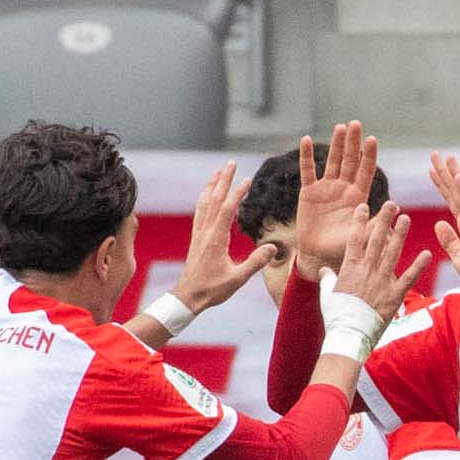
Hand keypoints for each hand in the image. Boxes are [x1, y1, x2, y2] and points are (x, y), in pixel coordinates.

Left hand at [167, 160, 281, 321]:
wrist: (188, 297)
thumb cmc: (212, 290)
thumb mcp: (237, 279)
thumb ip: (255, 262)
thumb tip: (272, 248)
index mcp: (216, 239)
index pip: (227, 209)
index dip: (237, 193)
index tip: (247, 179)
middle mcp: (205, 232)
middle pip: (215, 199)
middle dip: (223, 180)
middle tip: (230, 162)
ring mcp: (199, 234)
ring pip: (205, 203)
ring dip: (212, 186)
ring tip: (218, 171)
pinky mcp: (196, 238)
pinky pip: (200, 212)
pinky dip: (204, 199)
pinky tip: (206, 194)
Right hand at [290, 122, 378, 272]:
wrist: (318, 253)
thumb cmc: (343, 247)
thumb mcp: (361, 235)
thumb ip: (376, 222)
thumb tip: (396, 208)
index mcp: (358, 196)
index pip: (365, 171)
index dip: (368, 155)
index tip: (372, 139)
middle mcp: (344, 188)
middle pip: (349, 161)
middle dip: (353, 143)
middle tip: (356, 124)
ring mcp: (326, 188)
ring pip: (331, 161)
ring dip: (335, 144)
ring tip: (340, 127)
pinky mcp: (308, 192)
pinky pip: (307, 171)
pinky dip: (306, 156)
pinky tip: (306, 140)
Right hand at [330, 202, 432, 316]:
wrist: (348, 335)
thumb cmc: (336, 316)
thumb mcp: (327, 295)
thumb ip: (327, 279)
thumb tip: (321, 270)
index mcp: (349, 269)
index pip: (354, 239)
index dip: (360, 221)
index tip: (364, 206)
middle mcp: (366, 271)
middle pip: (375, 240)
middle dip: (383, 220)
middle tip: (391, 204)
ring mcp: (381, 282)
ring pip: (392, 253)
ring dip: (400, 235)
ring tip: (407, 219)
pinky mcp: (394, 296)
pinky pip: (408, 278)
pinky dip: (418, 266)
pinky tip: (427, 253)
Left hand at [427, 152, 459, 309]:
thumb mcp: (458, 257)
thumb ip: (449, 240)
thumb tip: (438, 223)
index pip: (451, 200)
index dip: (441, 184)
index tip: (431, 170)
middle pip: (455, 191)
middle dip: (445, 173)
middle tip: (435, 154)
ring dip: (455, 175)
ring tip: (446, 158)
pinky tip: (458, 177)